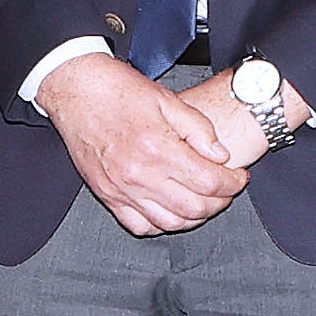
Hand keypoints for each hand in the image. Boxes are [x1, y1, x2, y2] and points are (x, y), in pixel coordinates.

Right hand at [42, 52, 249, 236]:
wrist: (77, 90)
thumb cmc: (119, 91)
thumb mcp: (168, 100)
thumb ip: (199, 130)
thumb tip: (221, 156)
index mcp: (158, 149)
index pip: (209, 181)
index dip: (232, 182)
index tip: (239, 176)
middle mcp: (139, 175)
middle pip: (195, 207)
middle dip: (220, 201)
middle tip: (226, 189)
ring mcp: (121, 189)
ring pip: (170, 223)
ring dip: (195, 216)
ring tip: (204, 201)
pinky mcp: (107, 195)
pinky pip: (139, 226)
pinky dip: (162, 225)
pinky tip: (172, 210)